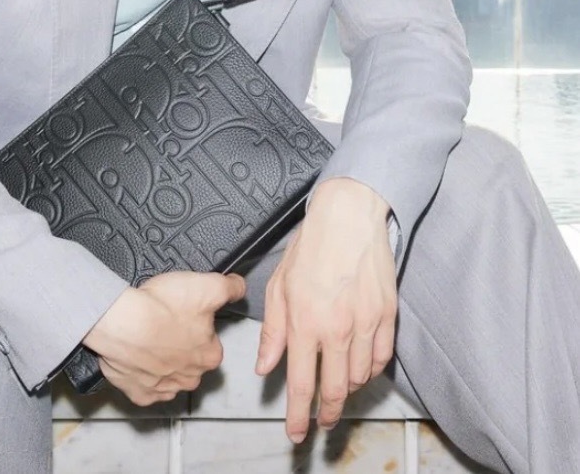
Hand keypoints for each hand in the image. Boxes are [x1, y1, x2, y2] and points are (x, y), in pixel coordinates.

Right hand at [83, 271, 245, 405]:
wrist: (120, 322)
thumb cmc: (161, 307)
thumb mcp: (208, 286)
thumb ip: (231, 288)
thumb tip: (240, 287)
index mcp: (210, 355)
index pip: (211, 342)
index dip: (198, 325)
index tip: (184, 315)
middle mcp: (190, 378)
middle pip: (191, 361)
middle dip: (181, 346)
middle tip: (166, 324)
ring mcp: (163, 389)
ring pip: (170, 376)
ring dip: (163, 362)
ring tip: (150, 338)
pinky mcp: (139, 394)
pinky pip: (146, 388)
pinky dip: (142, 376)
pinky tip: (138, 357)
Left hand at [255, 178, 396, 442]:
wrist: (349, 217)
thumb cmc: (310, 247)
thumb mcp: (278, 285)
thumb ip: (273, 331)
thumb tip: (264, 366)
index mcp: (305, 322)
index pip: (300, 383)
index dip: (298, 415)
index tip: (296, 434)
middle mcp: (336, 329)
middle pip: (335, 390)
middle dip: (327, 415)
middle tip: (321, 424)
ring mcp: (366, 323)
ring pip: (360, 377)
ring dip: (347, 391)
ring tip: (337, 390)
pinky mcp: (387, 315)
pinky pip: (381, 358)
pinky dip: (369, 371)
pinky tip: (359, 369)